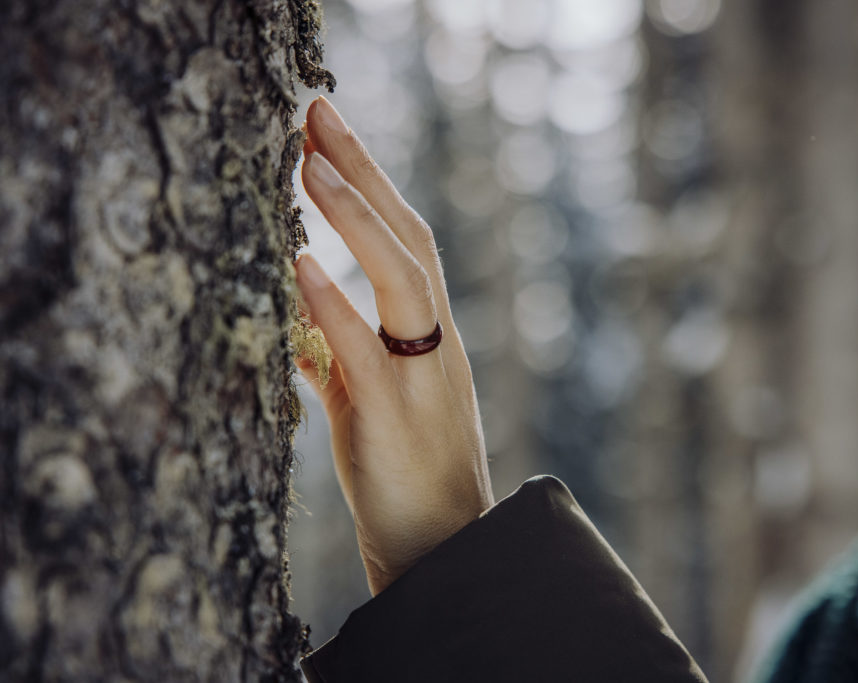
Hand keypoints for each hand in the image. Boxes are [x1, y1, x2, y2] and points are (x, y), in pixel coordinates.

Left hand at [294, 96, 493, 594]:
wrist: (442, 548)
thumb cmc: (405, 474)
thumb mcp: (373, 400)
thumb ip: (339, 353)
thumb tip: (296, 313)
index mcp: (430, 336)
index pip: (408, 242)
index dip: (372, 184)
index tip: (329, 134)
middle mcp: (436, 344)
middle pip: (410, 239)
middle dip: (365, 172)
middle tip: (317, 113)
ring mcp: (422, 378)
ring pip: (402, 280)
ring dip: (355, 218)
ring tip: (307, 165)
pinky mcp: (396, 420)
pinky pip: (364, 351)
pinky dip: (333, 303)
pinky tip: (300, 262)